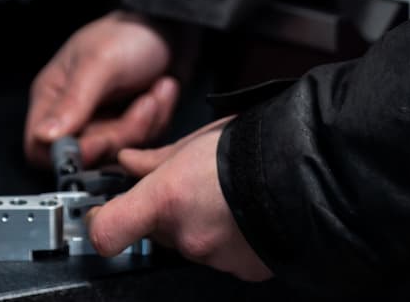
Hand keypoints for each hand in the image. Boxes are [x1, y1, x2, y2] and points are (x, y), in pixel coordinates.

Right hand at [23, 10, 178, 168]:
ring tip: (158, 88)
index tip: (100, 141)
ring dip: (145, 122)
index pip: (39, 146)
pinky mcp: (130, 125)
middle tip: (143, 104)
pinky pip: (141, 143)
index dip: (67, 153)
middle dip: (121, 133)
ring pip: (117, 151)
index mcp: (53, 96)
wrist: (171, 23)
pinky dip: (158, 118)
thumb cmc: (129, 33)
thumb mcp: (100, 63)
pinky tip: (163, 89)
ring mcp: (104, 120)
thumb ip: (73, 101)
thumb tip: (43, 136)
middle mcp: (74, 113)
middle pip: (86, 154)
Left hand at [86, 118, 271, 280]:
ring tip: (226, 195)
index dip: (99, 223)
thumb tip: (130, 162)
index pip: (106, 232)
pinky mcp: (243, 269)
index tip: (99, 213)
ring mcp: (216, 258)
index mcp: (166, 200)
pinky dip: (228, 236)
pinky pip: (222, 253)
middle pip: (155, 232)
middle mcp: (187, 236)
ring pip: (191, 242)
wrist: (310, 168)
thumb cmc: (256, 146)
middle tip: (189, 186)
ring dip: (200, 223)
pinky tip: (243, 212)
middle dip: (164, 213)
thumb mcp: (196, 140)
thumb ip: (156, 158)